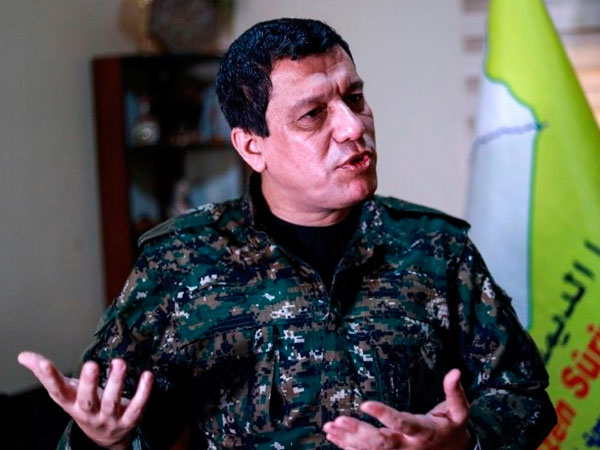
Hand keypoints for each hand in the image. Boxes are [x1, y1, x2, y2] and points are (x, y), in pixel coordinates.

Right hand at [18, 351, 152, 449]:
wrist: (106, 439)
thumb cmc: (85, 405)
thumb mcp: (67, 391)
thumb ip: (47, 373)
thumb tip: (23, 356)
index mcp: (71, 403)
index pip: (57, 391)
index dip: (49, 378)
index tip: (44, 362)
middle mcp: (89, 413)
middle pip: (87, 400)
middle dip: (89, 383)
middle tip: (91, 364)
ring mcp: (109, 418)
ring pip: (112, 402)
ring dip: (116, 382)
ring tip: (119, 363)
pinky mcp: (129, 420)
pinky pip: (137, 407)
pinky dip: (143, 392)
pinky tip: (147, 375)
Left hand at [323, 369, 470, 449]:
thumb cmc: (453, 427)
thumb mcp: (459, 411)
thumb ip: (454, 392)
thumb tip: (456, 371)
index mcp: (423, 432)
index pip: (401, 423)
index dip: (384, 414)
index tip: (365, 403)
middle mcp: (408, 446)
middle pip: (380, 442)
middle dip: (358, 431)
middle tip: (339, 420)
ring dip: (348, 439)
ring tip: (329, 426)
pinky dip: (348, 446)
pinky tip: (333, 437)